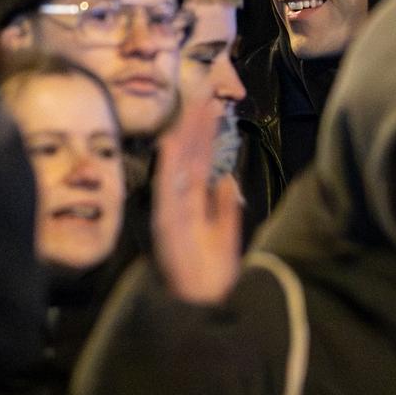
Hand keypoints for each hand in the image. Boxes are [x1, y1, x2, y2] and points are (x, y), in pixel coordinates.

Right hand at [153, 96, 242, 303]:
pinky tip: (171, 141)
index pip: (200, 158)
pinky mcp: (167, 221)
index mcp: (195, 203)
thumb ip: (225, 206)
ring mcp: (173, 208)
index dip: (207, 130)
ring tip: (195, 103)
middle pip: (189, 153)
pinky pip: (168, 187)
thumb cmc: (210, 277)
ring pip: (178, 163)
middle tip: (204, 88)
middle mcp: (181, 200)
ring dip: (186, 133)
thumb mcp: (225, 236)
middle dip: (196, 121)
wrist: (202, 307)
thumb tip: (227, 176)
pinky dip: (168, 164)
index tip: (214, 102)